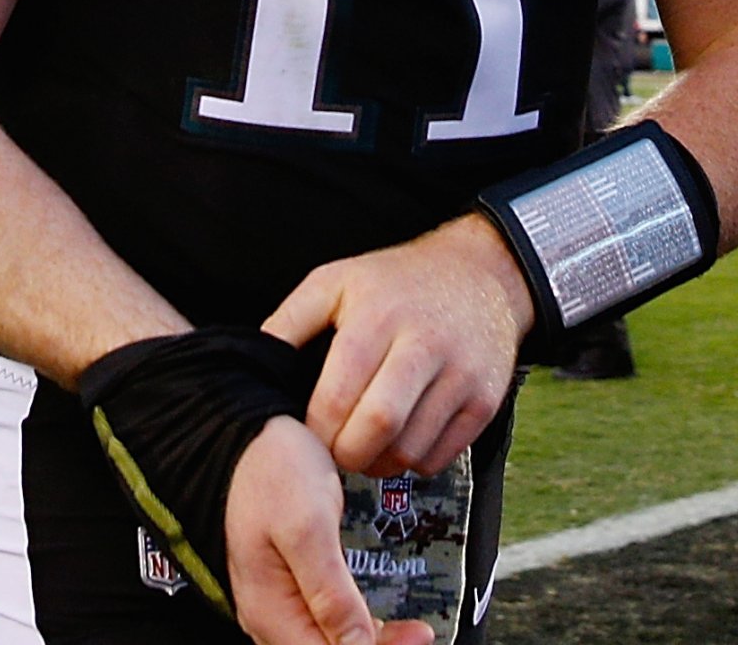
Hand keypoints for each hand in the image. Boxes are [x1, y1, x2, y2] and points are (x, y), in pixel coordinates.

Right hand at [223, 416, 430, 644]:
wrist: (246, 438)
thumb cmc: (271, 473)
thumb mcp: (307, 528)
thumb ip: (331, 592)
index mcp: (270, 612)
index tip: (419, 636)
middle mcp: (269, 618)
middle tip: (421, 633)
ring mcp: (276, 605)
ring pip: (327, 644)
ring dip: (369, 643)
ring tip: (411, 631)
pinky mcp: (287, 589)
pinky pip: (322, 626)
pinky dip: (356, 629)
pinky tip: (379, 620)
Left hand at [261, 214, 531, 477]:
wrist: (480, 273)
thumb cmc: (395, 282)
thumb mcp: (335, 281)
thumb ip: (289, 321)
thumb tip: (251, 366)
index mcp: (377, 316)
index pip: (337, 397)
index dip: (315, 431)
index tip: (307, 435)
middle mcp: (424, 345)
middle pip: (378, 428)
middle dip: (346, 455)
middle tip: (334, 451)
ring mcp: (461, 375)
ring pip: (409, 451)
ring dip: (378, 464)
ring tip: (364, 446)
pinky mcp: (485, 400)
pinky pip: (440, 458)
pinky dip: (412, 462)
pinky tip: (399, 439)